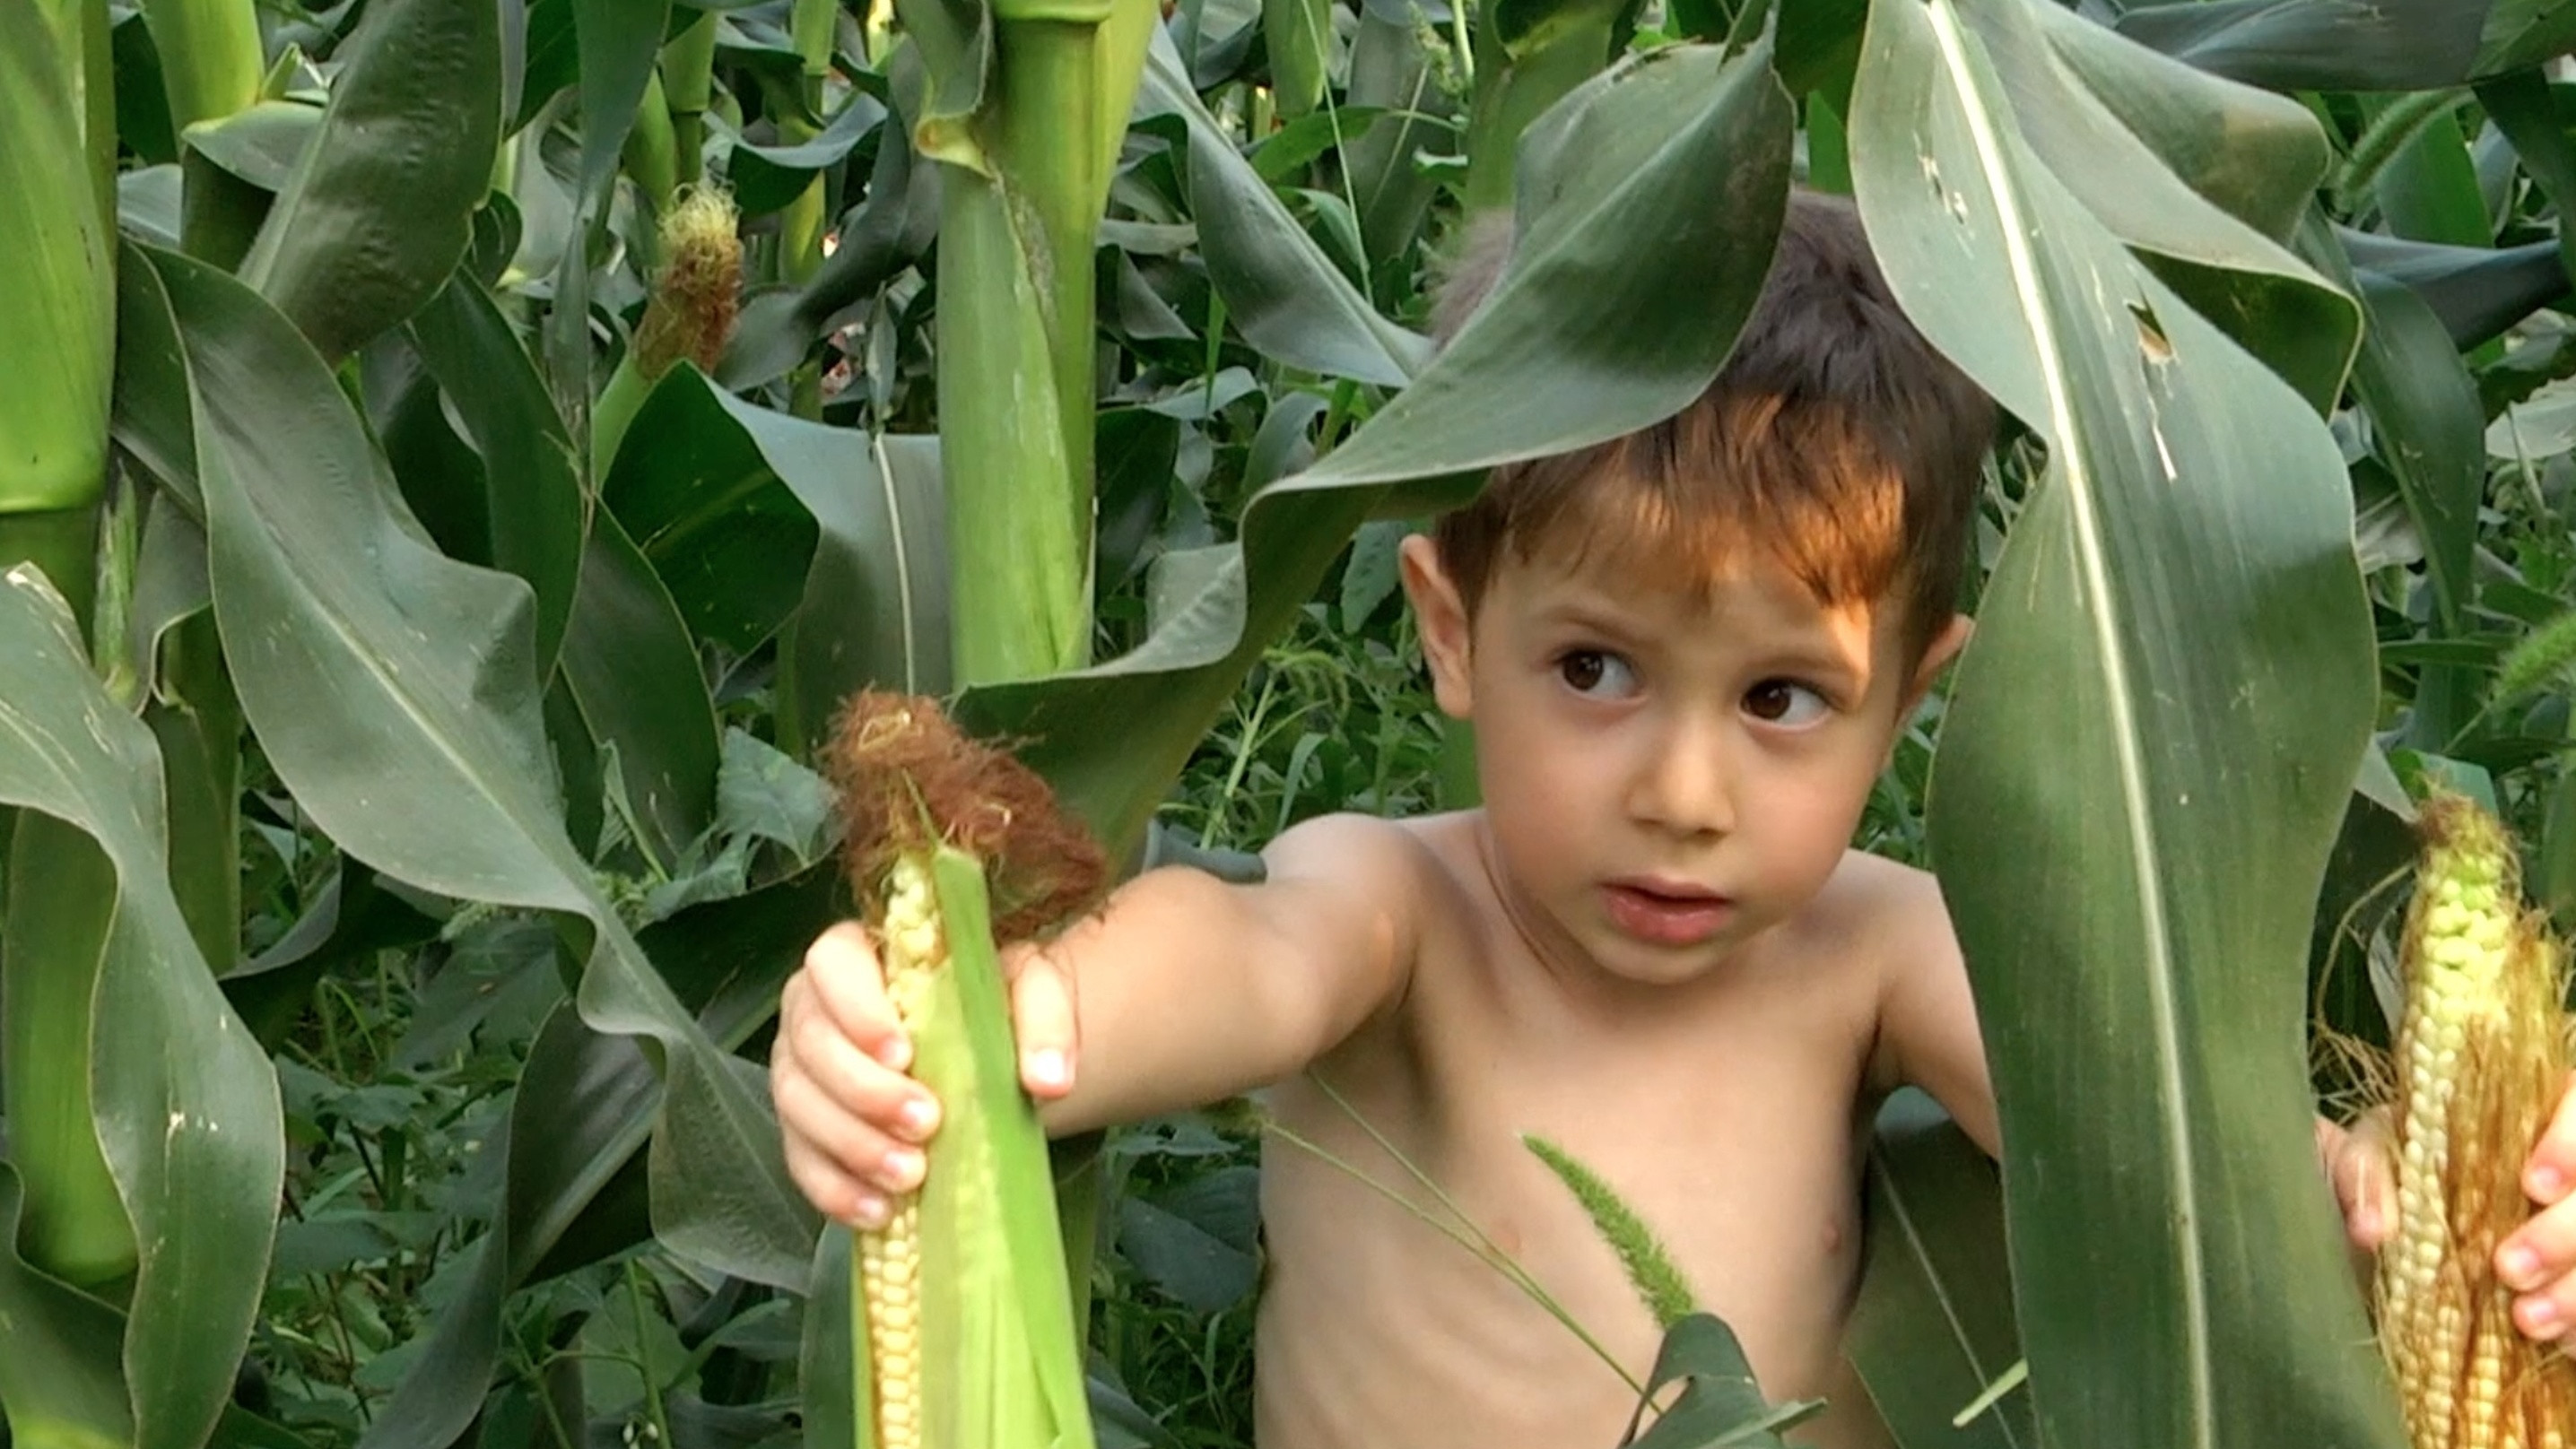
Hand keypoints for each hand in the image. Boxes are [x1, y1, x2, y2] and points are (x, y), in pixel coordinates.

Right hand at [770, 920, 1082, 1227]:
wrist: (995, 1064)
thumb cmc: (999, 1013)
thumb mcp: (1034, 995)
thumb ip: (1045, 1021)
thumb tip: (1049, 1078)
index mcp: (862, 957)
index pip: (832, 961)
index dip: (856, 1008)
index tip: (904, 1053)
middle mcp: (817, 1009)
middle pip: (810, 1041)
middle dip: (863, 1090)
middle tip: (926, 1123)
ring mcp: (804, 1072)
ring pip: (797, 1105)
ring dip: (851, 1145)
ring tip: (910, 1175)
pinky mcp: (806, 1131)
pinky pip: (801, 1160)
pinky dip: (835, 1188)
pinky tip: (878, 1210)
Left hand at [2320, 1078, 2575, 1342]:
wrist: (2361, 1236)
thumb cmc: (2376, 1180)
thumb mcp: (2359, 1159)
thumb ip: (2362, 1175)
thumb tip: (2374, 1229)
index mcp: (2521, 1119)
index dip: (2570, 1143)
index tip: (2532, 1184)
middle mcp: (2562, 1176)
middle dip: (2565, 1233)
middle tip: (2509, 1267)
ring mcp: (2570, 1230)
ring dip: (2575, 1290)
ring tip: (2525, 1319)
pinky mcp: (2568, 1280)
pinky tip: (2555, 1339)